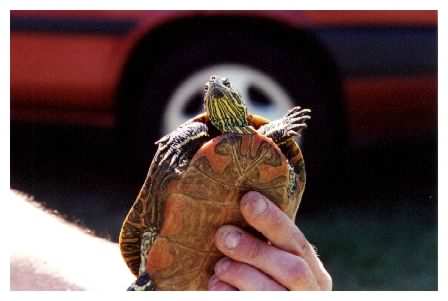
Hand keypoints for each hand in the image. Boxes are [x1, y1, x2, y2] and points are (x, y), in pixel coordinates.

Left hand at [208, 191, 331, 290]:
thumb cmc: (262, 280)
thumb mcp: (272, 261)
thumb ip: (265, 241)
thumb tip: (241, 200)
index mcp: (313, 270)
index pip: (297, 241)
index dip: (273, 220)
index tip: (248, 199)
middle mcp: (310, 291)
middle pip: (292, 268)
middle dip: (255, 250)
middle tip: (223, 235)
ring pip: (272, 292)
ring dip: (241, 274)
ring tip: (219, 266)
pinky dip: (231, 294)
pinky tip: (216, 286)